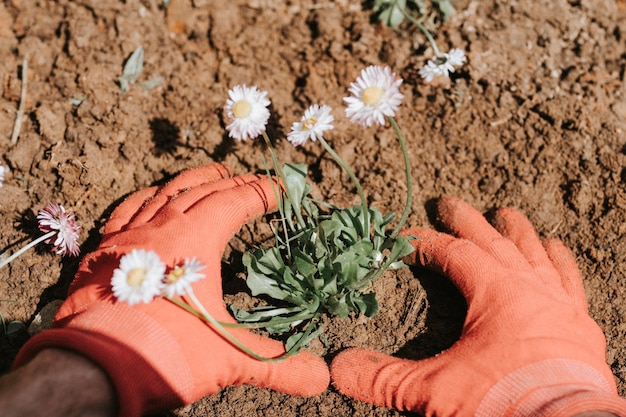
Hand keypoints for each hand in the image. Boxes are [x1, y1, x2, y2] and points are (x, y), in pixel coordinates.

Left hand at [14, 163, 328, 415]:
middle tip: (252, 182)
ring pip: (166, 193)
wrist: (92, 368)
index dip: (261, 192)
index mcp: (196, 239)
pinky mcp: (104, 252)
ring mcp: (129, 236)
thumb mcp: (229, 358)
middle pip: (204, 190)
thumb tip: (320, 378)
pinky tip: (154, 197)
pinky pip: (127, 210)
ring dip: (193, 181)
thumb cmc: (166, 354)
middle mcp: (163, 227)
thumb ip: (278, 365)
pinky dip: (146, 198)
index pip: (236, 201)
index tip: (280, 190)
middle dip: (233, 183)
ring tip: (213, 175)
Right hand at [331, 196, 625, 415]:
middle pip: (492, 242)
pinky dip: (561, 262)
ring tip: (507, 214)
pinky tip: (556, 249)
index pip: (452, 254)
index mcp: (495, 291)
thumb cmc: (502, 403)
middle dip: (467, 222)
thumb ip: (385, 377)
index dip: (424, 243)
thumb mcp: (435, 390)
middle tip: (449, 203)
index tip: (404, 239)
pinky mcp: (580, 324)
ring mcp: (559, 304)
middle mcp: (529, 287)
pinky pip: (570, 281)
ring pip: (534, 254)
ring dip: (516, 233)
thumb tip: (339, 368)